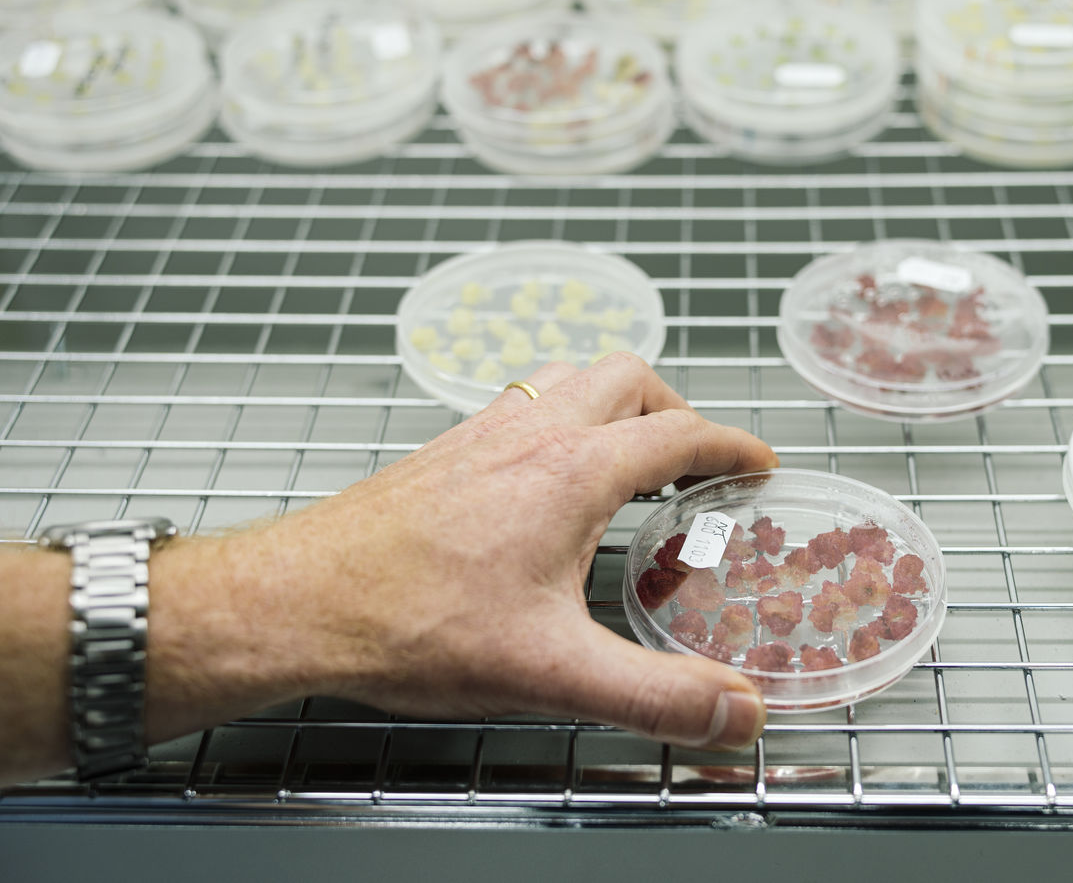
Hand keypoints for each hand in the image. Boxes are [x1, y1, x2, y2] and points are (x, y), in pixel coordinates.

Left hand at [229, 353, 776, 748]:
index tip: (758, 463)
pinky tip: (548, 479)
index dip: (732, 444)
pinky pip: (523, 404)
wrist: (299, 603)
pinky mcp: (446, 453)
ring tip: (633, 458)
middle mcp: (529, 434)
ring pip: (570, 378)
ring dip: (617, 403)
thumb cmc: (410, 625)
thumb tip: (738, 710)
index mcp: (571, 470)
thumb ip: (656, 695)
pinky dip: (562, 418)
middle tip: (697, 462)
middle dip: (678, 411)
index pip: (679, 432)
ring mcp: (483, 436)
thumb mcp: (552, 673)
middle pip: (627, 379)